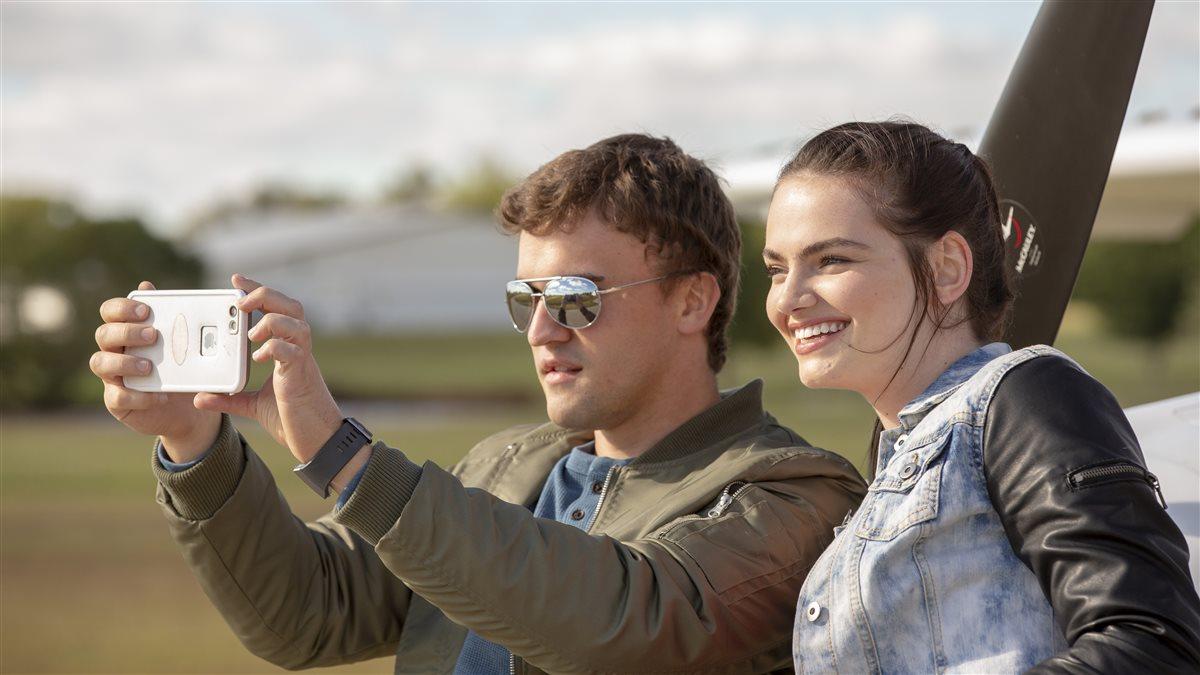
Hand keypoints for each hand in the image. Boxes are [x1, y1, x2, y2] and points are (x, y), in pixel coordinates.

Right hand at [91, 281, 220, 461]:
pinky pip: (117, 397)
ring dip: (124, 362)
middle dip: (127, 332)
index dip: (122, 308)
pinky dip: (138, 396)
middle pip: (103, 334)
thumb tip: (147, 285)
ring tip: (149, 366)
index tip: (145, 310)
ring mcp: (112, 377)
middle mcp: (113, 351)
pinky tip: (160, 395)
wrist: (187, 407)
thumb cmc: (180, 368)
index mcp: (126, 332)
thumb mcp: (180, 344)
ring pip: (100, 363)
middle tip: (153, 335)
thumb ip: (165, 318)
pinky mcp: (117, 401)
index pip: (110, 312)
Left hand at [193, 274, 342, 462]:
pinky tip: (259, 357)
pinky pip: (293, 350)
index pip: (275, 309)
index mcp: (287, 349)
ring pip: (296, 321)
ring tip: (250, 333)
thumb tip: (198, 397)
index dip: (257, 291)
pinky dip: (275, 347)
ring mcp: (302, 360)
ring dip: (271, 319)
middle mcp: (297, 349)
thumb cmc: (291, 420)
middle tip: (240, 302)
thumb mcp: (251, 406)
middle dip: (265, 295)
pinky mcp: (302, 374)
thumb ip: (228, 398)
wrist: (317, 442)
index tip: (236, 281)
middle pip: (290, 305)